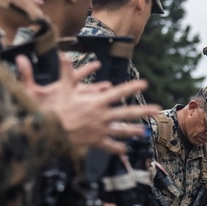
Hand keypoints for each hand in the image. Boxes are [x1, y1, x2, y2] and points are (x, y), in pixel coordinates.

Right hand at [16, 55, 158, 153]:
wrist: (50, 131)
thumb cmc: (56, 109)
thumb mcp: (63, 89)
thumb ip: (66, 73)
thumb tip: (62, 56)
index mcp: (97, 102)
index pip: (118, 92)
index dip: (132, 87)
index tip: (144, 84)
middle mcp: (102, 116)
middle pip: (127, 112)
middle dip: (143, 110)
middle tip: (156, 109)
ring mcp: (100, 129)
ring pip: (121, 130)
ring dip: (133, 130)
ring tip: (144, 131)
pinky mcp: (96, 141)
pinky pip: (109, 145)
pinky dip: (117, 148)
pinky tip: (125, 149)